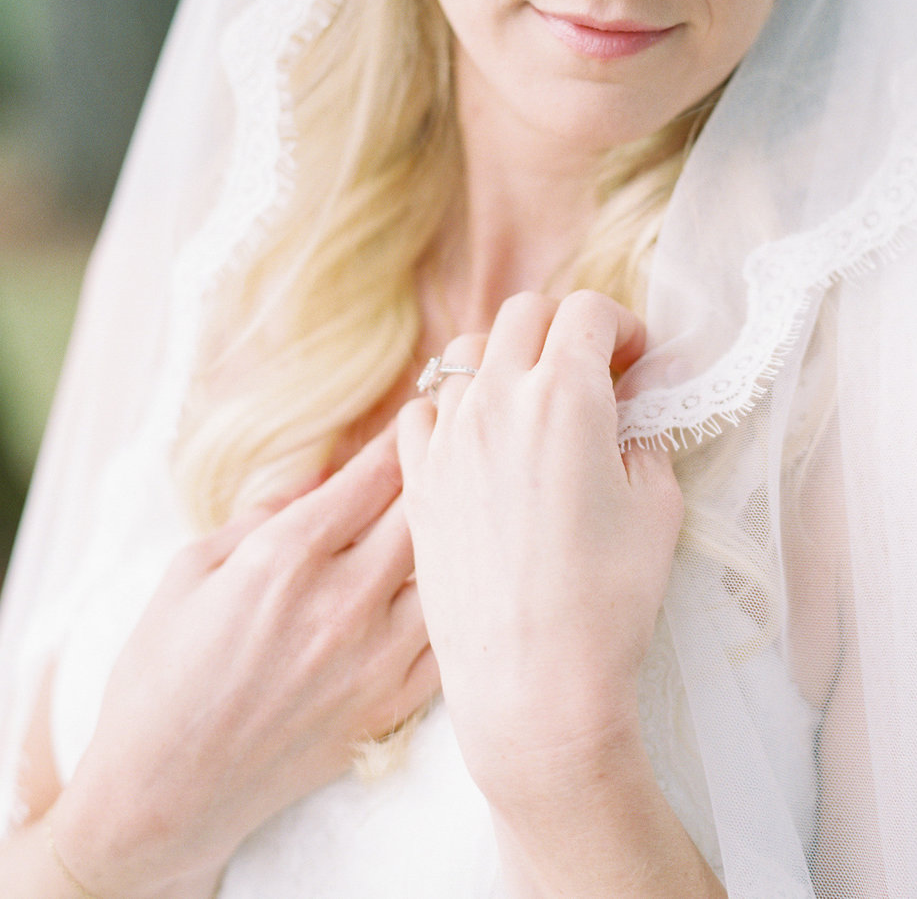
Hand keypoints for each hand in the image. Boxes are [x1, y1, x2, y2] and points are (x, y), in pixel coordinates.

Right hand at [52, 426, 438, 898]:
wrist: (162, 794)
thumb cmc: (162, 676)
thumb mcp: (190, 569)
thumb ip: (262, 514)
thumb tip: (320, 476)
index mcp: (284, 558)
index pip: (375, 473)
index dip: (405, 432)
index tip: (423, 410)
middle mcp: (340, 604)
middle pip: (424, 510)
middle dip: (440, 469)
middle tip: (452, 445)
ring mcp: (373, 660)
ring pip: (448, 571)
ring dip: (456, 534)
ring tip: (467, 508)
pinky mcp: (389, 708)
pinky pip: (449, 640)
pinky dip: (457, 605)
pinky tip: (457, 585)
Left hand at [396, 291, 683, 811]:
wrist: (533, 686)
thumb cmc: (608, 602)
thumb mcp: (656, 509)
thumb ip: (644, 441)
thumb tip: (630, 419)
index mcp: (565, 395)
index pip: (586, 310)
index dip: (618, 325)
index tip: (634, 359)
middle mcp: (497, 400)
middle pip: (523, 314)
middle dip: (562, 327)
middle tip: (590, 370)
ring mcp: (448, 439)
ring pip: (465, 352)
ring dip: (504, 358)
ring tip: (530, 401)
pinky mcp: (417, 482)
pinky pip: (421, 410)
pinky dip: (450, 406)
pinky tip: (476, 438)